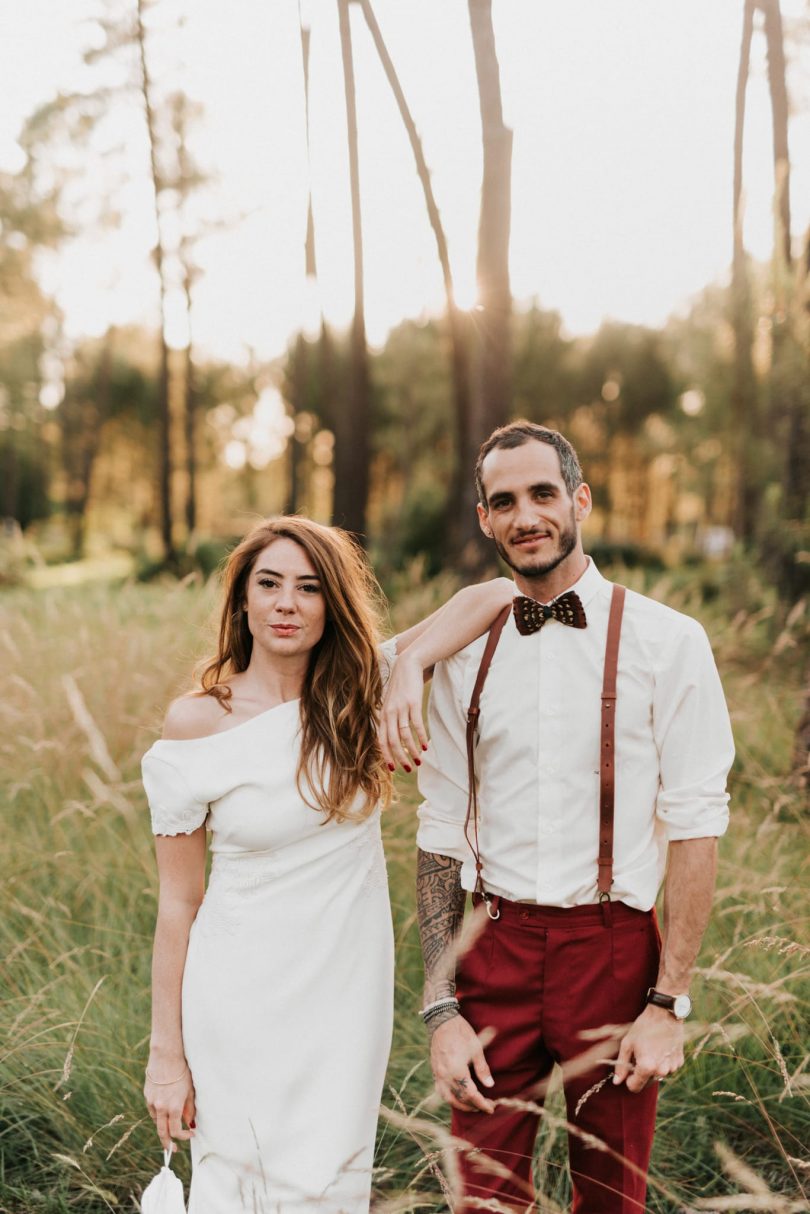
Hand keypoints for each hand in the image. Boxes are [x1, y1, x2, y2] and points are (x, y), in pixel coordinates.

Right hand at [144, 1059, 195, 1149]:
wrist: (166, 1057)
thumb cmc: (182, 1072)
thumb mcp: (190, 1091)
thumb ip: (189, 1109)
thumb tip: (190, 1123)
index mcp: (173, 1107)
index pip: (175, 1131)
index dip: (183, 1136)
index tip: (190, 1134)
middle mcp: (161, 1107)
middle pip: (162, 1133)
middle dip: (167, 1144)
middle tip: (173, 1150)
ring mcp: (152, 1102)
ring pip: (156, 1121)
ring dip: (163, 1126)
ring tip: (171, 1125)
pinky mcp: (147, 1096)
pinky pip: (152, 1110)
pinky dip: (158, 1114)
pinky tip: (164, 1109)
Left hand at [378, 650, 427, 771]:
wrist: (406, 666)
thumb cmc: (399, 687)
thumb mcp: (390, 703)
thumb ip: (389, 719)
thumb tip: (392, 737)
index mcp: (383, 715)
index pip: (381, 740)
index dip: (386, 755)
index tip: (392, 769)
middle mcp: (389, 713)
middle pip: (392, 741)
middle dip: (400, 757)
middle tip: (408, 769)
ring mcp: (401, 708)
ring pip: (404, 735)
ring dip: (412, 750)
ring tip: (419, 760)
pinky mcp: (413, 703)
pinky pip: (416, 724)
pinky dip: (421, 737)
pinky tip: (426, 746)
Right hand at [430, 1015, 494, 1113]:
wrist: (442, 1021)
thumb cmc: (461, 1032)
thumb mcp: (476, 1048)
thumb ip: (482, 1069)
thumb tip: (490, 1085)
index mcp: (457, 1070)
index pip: (470, 1094)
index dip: (482, 1103)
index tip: (491, 1108)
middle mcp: (445, 1075)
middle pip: (460, 1098)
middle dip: (474, 1105)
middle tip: (485, 1106)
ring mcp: (438, 1074)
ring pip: (449, 1098)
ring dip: (461, 1105)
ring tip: (473, 1106)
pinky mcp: (435, 1071)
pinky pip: (441, 1091)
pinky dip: (450, 1098)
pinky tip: (458, 1098)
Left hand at [613, 1004, 684, 1092]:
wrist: (665, 1014)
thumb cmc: (644, 1027)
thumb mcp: (627, 1043)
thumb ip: (621, 1065)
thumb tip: (617, 1082)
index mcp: (647, 1067)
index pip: (635, 1087)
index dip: (629, 1080)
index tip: (628, 1069)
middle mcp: (661, 1071)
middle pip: (646, 1082)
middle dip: (641, 1072)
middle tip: (640, 1054)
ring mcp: (672, 1067)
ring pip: (658, 1075)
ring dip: (653, 1067)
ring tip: (651, 1049)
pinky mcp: (680, 1062)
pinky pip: (668, 1068)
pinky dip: (663, 1062)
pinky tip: (661, 1048)